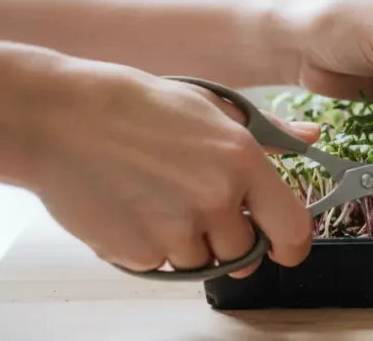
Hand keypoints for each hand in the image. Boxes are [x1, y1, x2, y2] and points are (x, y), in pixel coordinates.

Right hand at [28, 59, 319, 277]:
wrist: (62, 118)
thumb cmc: (136, 107)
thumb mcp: (213, 107)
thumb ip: (269, 132)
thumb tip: (310, 136)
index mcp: (242, 160)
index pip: (291, 229)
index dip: (291, 245)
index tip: (283, 246)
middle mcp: (215, 198)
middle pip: (244, 254)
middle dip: (229, 240)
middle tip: (200, 207)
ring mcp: (176, 230)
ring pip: (201, 263)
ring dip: (189, 244)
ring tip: (162, 199)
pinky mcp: (139, 252)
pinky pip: (162, 266)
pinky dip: (153, 247)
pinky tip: (136, 208)